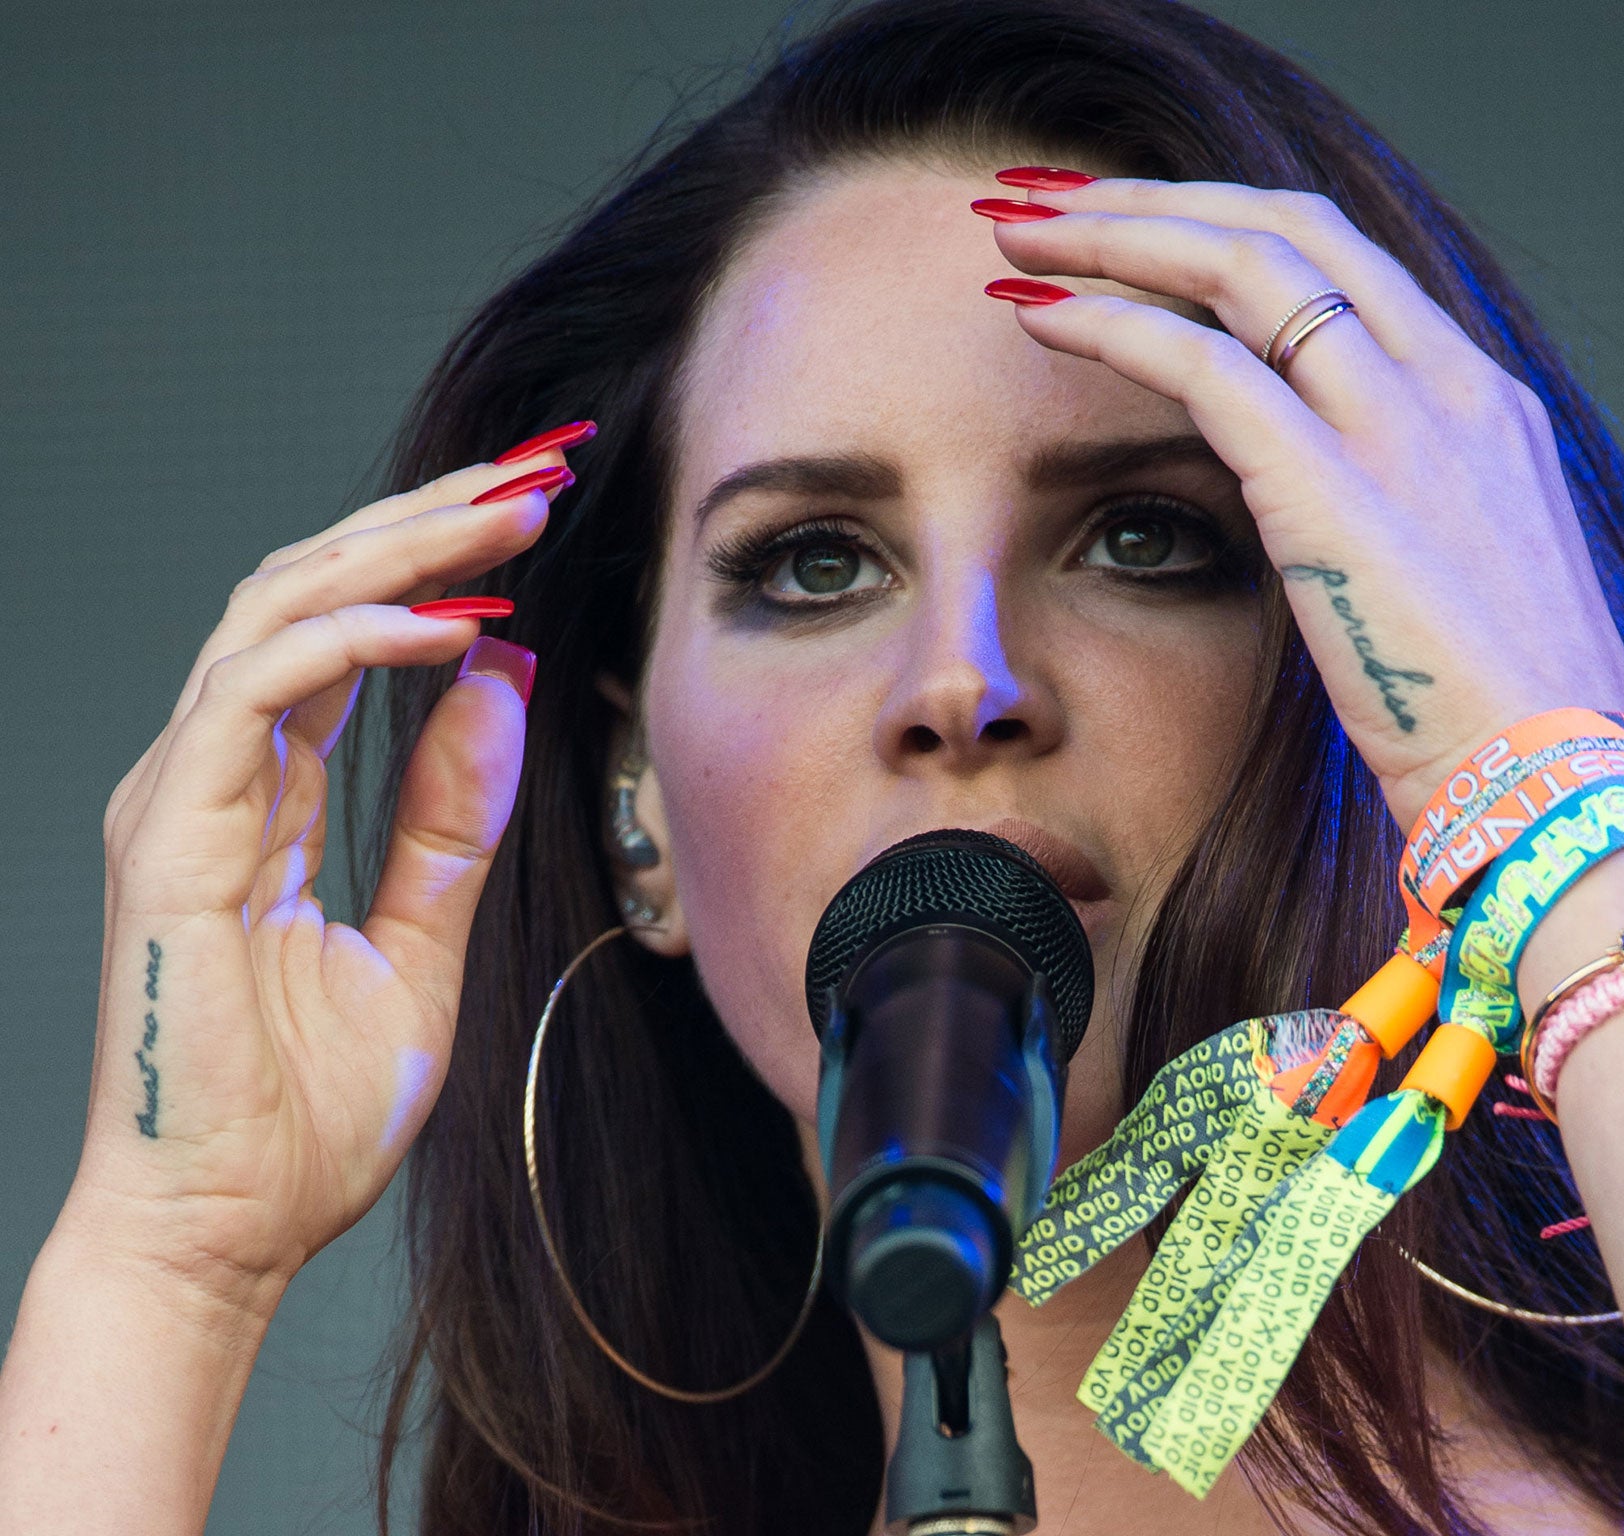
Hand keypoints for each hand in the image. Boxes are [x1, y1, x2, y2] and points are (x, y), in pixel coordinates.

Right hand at [71, 446, 568, 1315]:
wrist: (227, 1230)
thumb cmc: (304, 1112)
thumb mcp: (420, 944)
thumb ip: (451, 819)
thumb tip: (502, 687)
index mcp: (266, 793)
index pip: (348, 631)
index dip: (437, 559)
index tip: (537, 511)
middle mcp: (214, 772)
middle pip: (312, 589)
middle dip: (428, 519)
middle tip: (537, 469)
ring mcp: (181, 796)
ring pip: (278, 609)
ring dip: (400, 550)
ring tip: (509, 513)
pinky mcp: (168, 836)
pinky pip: (255, 692)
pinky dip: (353, 643)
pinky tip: (451, 627)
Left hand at [980, 175, 1623, 829]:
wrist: (1556, 794)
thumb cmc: (1507, 727)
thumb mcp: (1458, 588)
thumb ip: (1392, 518)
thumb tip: (1314, 516)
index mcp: (1483, 403)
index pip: (1343, 260)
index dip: (1226, 223)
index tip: (1137, 224)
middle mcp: (1451, 386)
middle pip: (1287, 228)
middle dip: (1155, 199)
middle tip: (1049, 198)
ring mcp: (1402, 426)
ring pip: (1239, 265)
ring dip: (1112, 234)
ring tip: (1017, 234)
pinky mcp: (1335, 487)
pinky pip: (1201, 364)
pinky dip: (1108, 323)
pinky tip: (1039, 316)